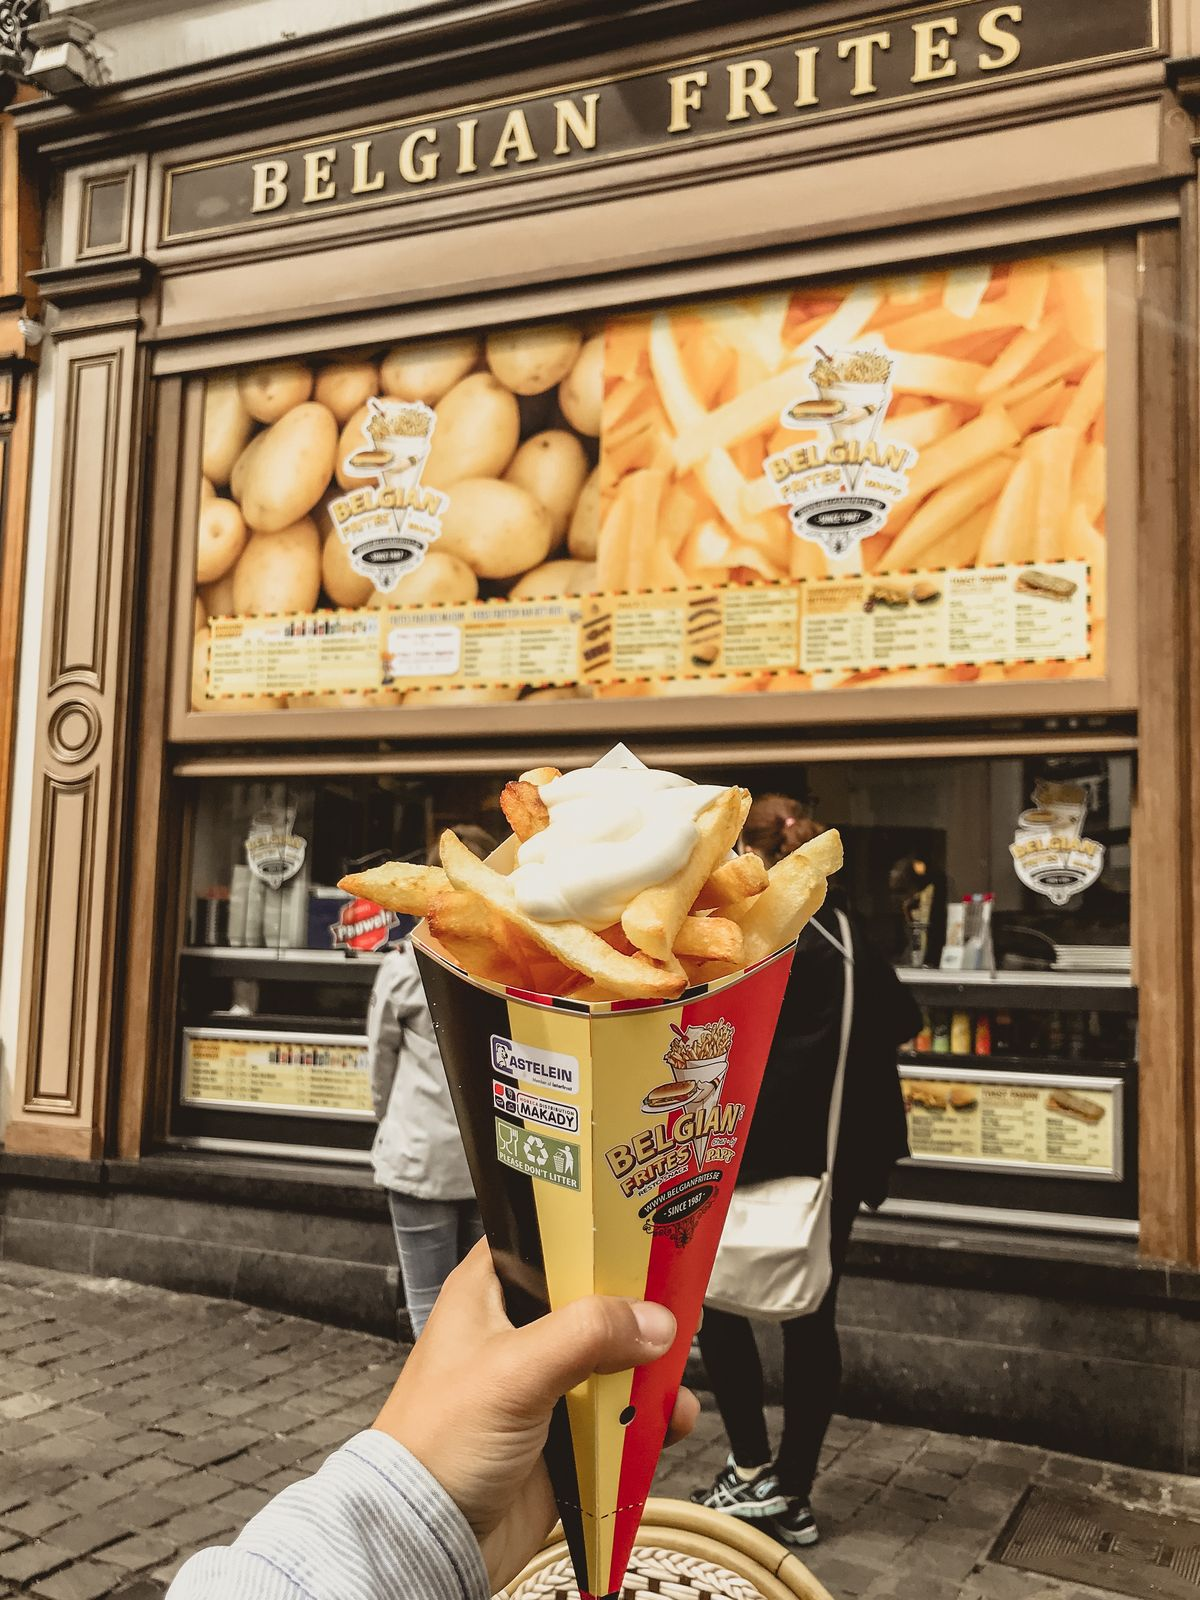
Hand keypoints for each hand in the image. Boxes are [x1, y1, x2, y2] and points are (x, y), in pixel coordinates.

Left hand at [373, 1239, 698, 1589]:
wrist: (427, 1540)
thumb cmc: (435, 1445)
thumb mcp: (512, 1371)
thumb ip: (584, 1336)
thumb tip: (651, 1321)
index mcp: (490, 1293)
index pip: (549, 1240)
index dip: (594, 1235)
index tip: (645, 1237)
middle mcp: (517, 1331)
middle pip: (593, 1301)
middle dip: (637, 1311)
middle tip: (675, 1309)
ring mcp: (543, 1384)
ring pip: (612, 1360)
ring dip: (647, 1370)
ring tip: (672, 1379)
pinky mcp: (562, 1434)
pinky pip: (616, 1417)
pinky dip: (644, 1419)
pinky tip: (667, 1421)